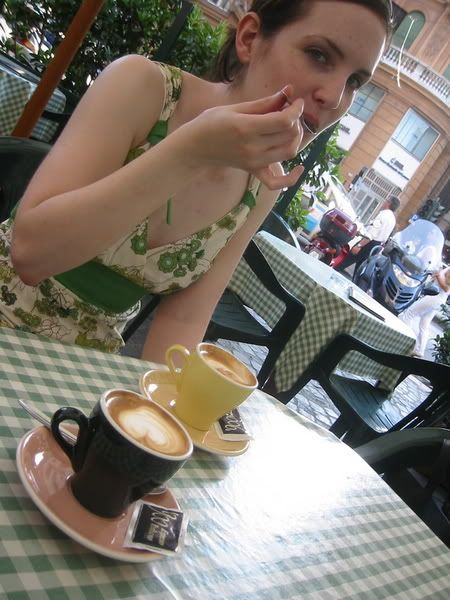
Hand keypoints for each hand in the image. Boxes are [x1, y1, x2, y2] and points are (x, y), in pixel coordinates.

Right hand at [186, 86, 304, 189]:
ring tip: (289, 128)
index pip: (284, 120)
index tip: (297, 101)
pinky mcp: (253, 171)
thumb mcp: (235, 107)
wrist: (195, 147)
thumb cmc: (211, 123)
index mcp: (247, 127)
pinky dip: (291, 179)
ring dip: (296, 138)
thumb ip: (264, 103)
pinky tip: (299, 168)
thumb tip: (289, 92)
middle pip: (289, 135)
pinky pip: (276, 183)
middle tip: (290, 111)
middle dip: (296, 120)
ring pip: (289, 152)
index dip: (296, 109)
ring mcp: (254, 162)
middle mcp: (252, 147)